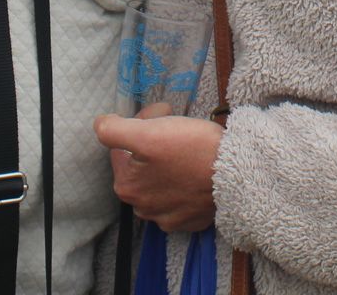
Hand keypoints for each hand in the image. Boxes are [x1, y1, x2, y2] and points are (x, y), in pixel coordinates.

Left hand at [92, 113, 220, 232]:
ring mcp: (168, 218)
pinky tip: (194, 171)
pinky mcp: (191, 221)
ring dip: (166, 164)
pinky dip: (183, 183)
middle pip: (139, 165)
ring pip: (159, 181)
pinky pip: (179, 197)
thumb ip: (113, 130)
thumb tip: (99, 125)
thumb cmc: (191, 149)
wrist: (237, 173)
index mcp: (126, 186)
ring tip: (186, 149)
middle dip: (151, 144)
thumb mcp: (147, 133)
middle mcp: (142, 208)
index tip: (159, 115)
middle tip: (174, 128)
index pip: (121, 146)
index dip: (139, 125)